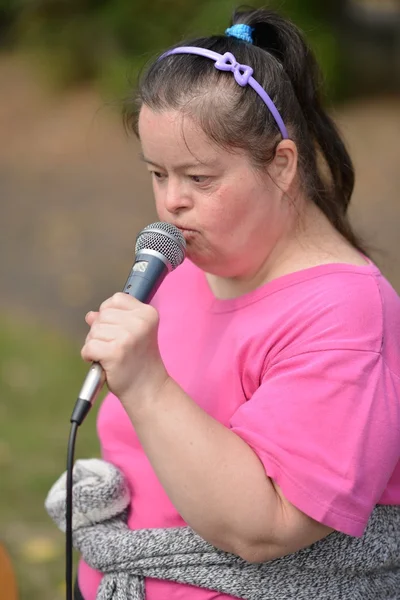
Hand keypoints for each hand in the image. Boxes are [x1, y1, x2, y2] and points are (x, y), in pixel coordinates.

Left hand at [81, 293, 168, 407]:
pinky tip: (100, 362)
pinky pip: (88, 346)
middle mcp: (140, 322)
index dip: (110, 314)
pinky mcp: (115, 352)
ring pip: (94, 331)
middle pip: (102, 314)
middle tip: (113, 347)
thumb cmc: (139, 361)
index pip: (117, 299)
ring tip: (109, 356)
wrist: (148, 389)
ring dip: (94, 344)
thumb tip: (91, 315)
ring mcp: (128, 337)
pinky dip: (88, 355)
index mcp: (148, 313)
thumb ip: (113, 321)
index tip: (117, 330)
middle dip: (100, 331)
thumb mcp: (133, 335)